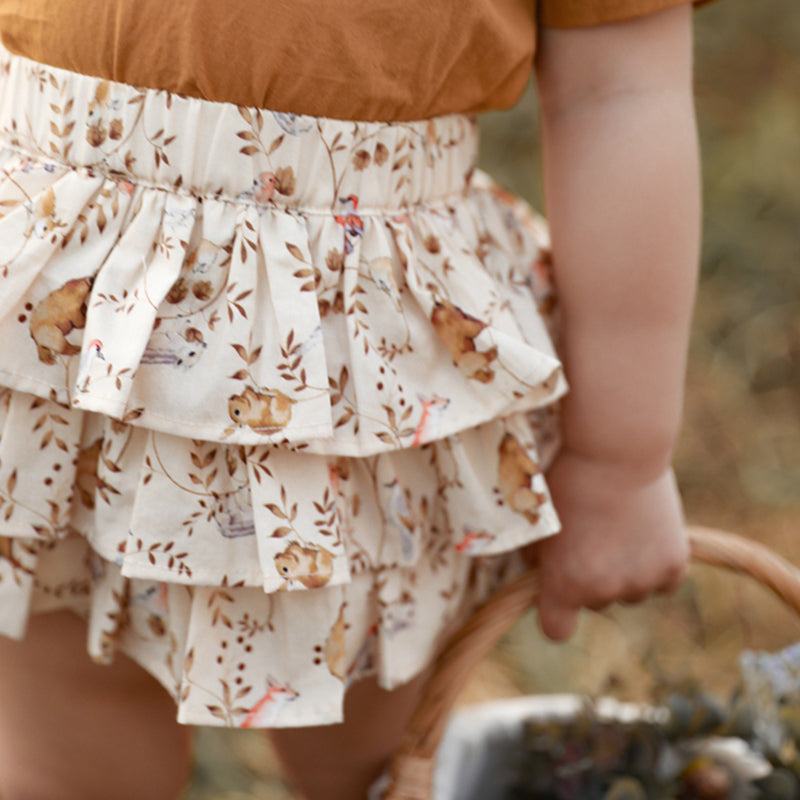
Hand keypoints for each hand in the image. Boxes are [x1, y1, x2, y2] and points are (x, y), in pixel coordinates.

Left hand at [526, 448, 689, 641]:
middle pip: (595, 601)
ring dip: (626, 570)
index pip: (557, 630)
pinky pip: (661, 581)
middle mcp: (604, 591)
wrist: (617, 451)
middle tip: (593, 532)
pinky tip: (645, 528)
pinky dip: (656, 562)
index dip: (556, 611)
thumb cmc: (570, 478)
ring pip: (631, 591)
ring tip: (620, 524)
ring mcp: (642, 582)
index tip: (558, 594)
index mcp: (565, 584)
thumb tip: (544, 572)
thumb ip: (542, 557)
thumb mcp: (543, 520)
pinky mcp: (673, 567)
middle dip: (592, 576)